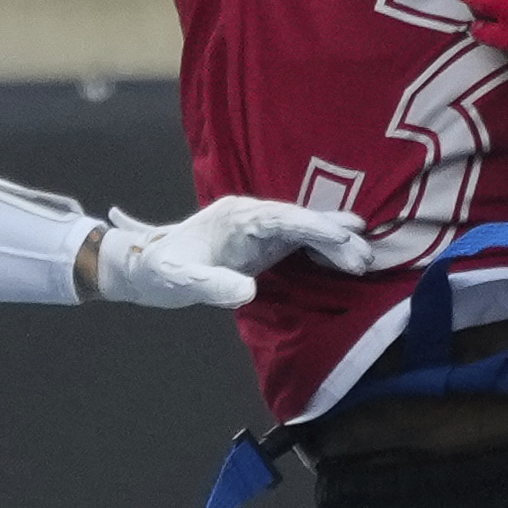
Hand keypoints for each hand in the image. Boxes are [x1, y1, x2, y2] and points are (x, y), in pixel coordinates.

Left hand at [95, 191, 375, 305]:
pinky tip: (344, 257)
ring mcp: (256, 228)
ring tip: (366, 257)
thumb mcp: (181, 281)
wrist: (141, 267)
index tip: (345, 241)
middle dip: (334, 236)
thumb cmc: (158, 272)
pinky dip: (321, 248)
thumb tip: (248, 291)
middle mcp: (250, 216)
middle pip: (300, 221)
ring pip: (302, 229)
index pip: (284, 219)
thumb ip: (212, 284)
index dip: (316, 229)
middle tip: (365, 257)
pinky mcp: (258, 243)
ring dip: (333, 242)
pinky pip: (297, 241)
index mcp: (235, 217)